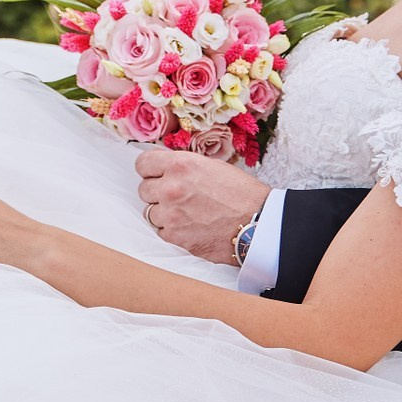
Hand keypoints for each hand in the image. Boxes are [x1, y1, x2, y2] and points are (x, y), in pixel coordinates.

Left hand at [135, 147, 269, 264]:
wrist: (258, 223)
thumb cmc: (241, 194)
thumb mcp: (212, 166)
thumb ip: (184, 167)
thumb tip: (164, 169)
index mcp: (181, 165)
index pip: (143, 164)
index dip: (150, 170)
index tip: (155, 175)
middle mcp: (171, 188)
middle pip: (144, 189)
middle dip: (157, 193)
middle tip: (177, 197)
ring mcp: (171, 215)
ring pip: (150, 213)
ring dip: (164, 213)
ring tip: (187, 213)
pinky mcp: (175, 238)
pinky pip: (161, 232)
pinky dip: (171, 231)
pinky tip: (190, 226)